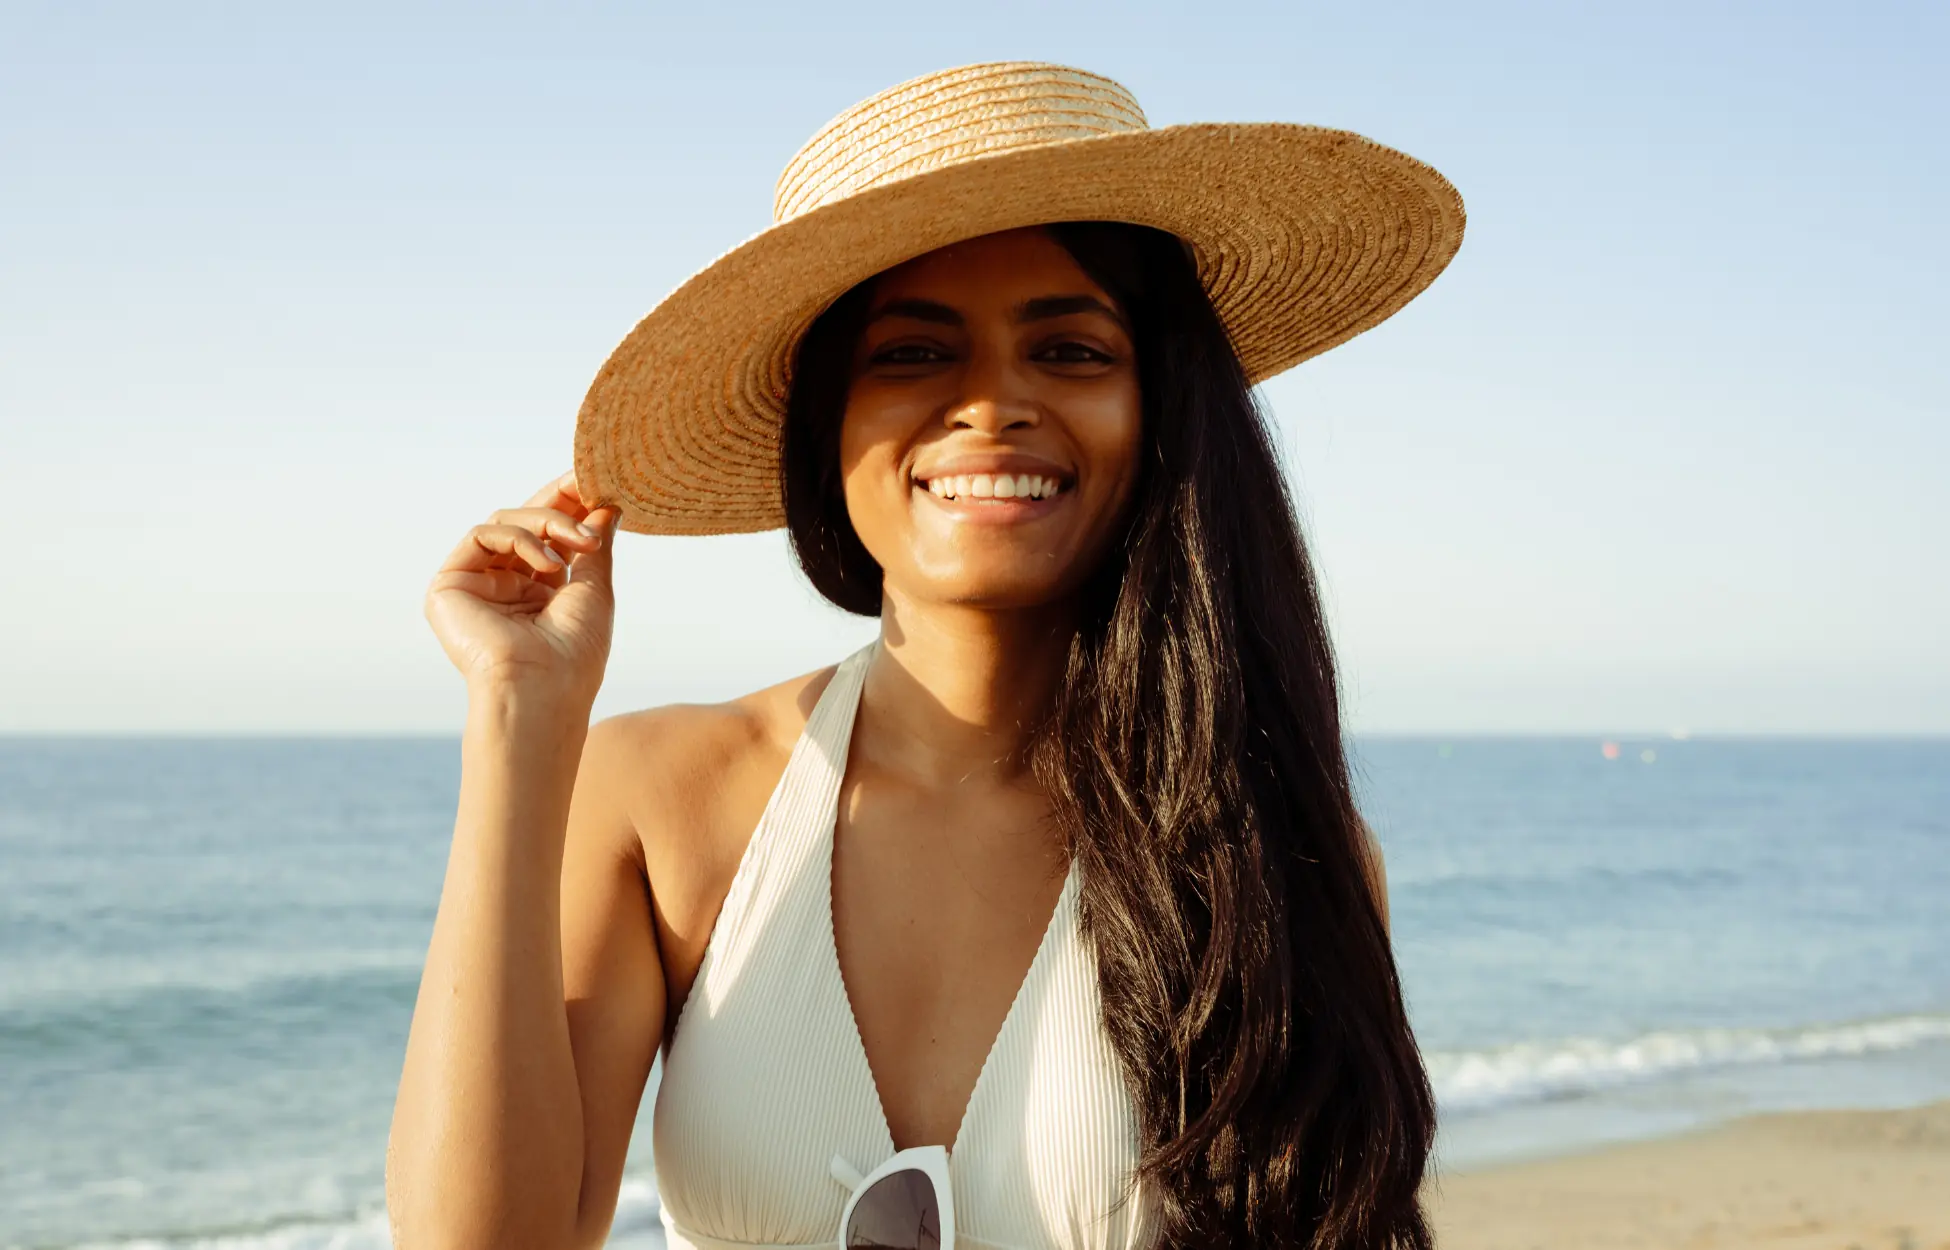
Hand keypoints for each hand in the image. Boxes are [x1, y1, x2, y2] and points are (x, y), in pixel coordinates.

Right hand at [424, 471, 621, 707]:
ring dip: (549, 524)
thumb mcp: (594, 588)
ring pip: (504, 524)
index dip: (569, 506)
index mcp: (537, 593)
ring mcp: (475, 586)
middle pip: (524, 524)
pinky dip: (520, 538)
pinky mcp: (449, 586)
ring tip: (583, 543)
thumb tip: (606, 506)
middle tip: (586, 483)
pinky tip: (549, 563)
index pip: (548, 537)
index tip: (596, 481)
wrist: (542, 690)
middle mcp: (503, 588)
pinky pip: (481, 536)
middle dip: (558, 502)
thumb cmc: (574, 654)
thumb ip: (593, 543)